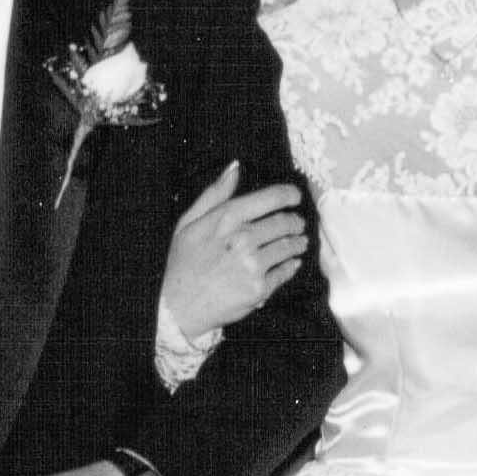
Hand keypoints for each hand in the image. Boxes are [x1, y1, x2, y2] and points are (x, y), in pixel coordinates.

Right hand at [158, 159, 307, 341]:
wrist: (177, 307)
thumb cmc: (182, 263)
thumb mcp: (189, 222)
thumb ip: (214, 194)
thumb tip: (235, 167)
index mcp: (226, 218)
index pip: (270, 198)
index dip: (289, 194)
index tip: (295, 196)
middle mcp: (242, 239)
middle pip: (284, 222)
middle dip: (295, 221)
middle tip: (298, 224)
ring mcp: (253, 265)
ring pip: (288, 246)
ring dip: (298, 243)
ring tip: (299, 242)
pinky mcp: (259, 289)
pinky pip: (285, 272)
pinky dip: (291, 266)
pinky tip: (292, 263)